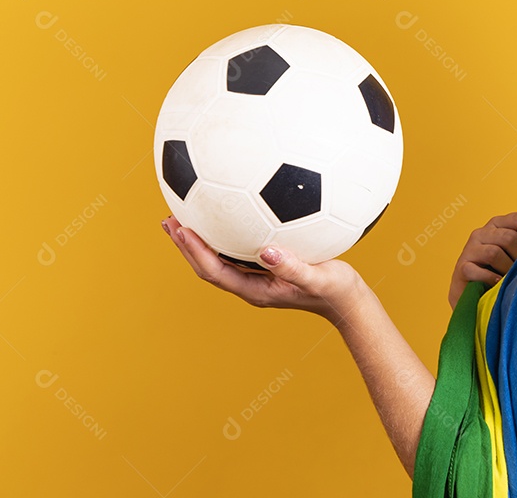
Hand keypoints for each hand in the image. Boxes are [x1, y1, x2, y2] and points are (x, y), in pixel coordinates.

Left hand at [162, 216, 358, 323]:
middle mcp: (251, 285)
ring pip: (219, 259)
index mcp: (256, 290)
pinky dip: (222, 236)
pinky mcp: (267, 269)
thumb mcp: (319, 278)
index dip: (195, 251)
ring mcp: (258, 278)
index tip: (180, 229)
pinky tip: (226, 217)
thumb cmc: (336, 290)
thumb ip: (294, 267)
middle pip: (208, 266)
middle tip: (169, 218)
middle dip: (186, 244)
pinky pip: (236, 252)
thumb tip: (267, 250)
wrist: (348, 301)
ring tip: (184, 216)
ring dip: (199, 240)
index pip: (215, 271)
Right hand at [448, 212, 516, 308]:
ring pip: (494, 253)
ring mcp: (470, 248)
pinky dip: (490, 280)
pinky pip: (477, 270)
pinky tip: (497, 286)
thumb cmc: (503, 276)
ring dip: (507, 270)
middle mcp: (483, 231)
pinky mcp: (461, 267)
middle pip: (509, 237)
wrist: (476, 299)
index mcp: (499, 223)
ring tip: (513, 282)